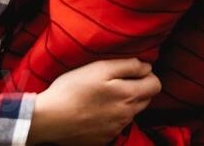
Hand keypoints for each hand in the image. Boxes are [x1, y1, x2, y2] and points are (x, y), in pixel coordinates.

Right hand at [27, 58, 160, 144]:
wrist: (46, 119)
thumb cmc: (72, 89)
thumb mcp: (100, 68)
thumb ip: (129, 66)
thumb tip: (147, 67)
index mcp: (128, 96)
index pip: (156, 85)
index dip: (147, 75)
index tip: (131, 72)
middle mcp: (126, 116)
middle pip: (145, 100)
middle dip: (136, 90)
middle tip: (114, 84)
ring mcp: (114, 130)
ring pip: (130, 113)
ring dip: (123, 104)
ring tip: (100, 98)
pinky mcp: (102, 140)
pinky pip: (115, 126)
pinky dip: (109, 118)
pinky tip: (93, 112)